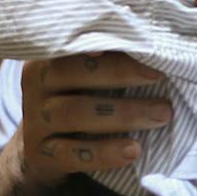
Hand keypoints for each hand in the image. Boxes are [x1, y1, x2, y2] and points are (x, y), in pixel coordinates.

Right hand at [14, 52, 169, 189]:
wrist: (45, 148)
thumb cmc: (80, 99)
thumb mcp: (86, 74)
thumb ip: (110, 57)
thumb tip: (157, 43)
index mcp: (47, 54)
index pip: (73, 42)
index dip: (104, 40)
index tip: (142, 44)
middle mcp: (36, 84)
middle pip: (71, 72)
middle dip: (120, 73)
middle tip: (160, 77)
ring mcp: (35, 121)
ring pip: (74, 112)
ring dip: (122, 114)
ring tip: (161, 115)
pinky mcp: (42, 154)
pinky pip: (71, 154)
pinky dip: (105, 153)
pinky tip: (134, 150)